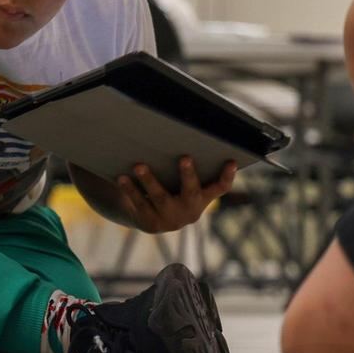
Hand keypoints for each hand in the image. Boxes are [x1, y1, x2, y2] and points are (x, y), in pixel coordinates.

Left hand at [116, 157, 236, 233]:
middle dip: (188, 174)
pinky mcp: (151, 224)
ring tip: (138, 165)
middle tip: (184, 157)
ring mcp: (171, 219)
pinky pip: (140, 204)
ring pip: (161, 197)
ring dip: (150, 180)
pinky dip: (130, 190)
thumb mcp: (183, 182)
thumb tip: (179, 128)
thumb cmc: (171, 189)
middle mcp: (190, 210)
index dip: (227, 175)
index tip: (231, 160)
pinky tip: (122, 177)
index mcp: (203, 198)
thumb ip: (187, 167)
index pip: (220, 188)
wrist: (149, 217)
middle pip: (191, 191)